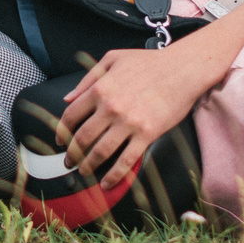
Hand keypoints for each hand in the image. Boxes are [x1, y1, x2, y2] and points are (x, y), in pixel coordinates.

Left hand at [58, 0, 243, 182]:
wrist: (183, 69)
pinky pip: (126, 160)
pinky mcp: (147, 134)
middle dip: (71, 154)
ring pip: (100, 152)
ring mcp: (129, 122)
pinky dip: (114, 176)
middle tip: (68, 162)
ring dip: (88, 166)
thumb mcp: (113, 59)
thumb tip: (68, 98)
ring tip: (84, 172)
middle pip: (82, 138)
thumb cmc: (150, 62)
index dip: (62, 131)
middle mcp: (111, 107)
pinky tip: (107, 183)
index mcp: (100, 89)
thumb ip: (88, 78)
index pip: (71, 115)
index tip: (60, 141)